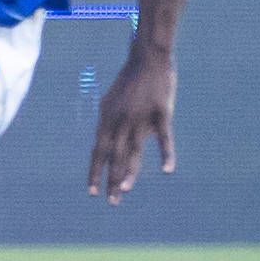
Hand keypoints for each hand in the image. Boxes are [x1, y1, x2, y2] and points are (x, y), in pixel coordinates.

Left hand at [88, 47, 176, 204]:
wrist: (148, 58)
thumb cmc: (130, 82)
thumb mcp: (112, 102)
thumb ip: (110, 125)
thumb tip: (105, 148)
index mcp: (107, 118)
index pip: (98, 151)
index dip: (95, 171)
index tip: (91, 192)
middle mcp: (120, 119)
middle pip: (115, 154)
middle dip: (111, 179)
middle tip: (111, 202)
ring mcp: (141, 116)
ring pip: (134, 149)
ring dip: (129, 171)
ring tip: (124, 190)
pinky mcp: (162, 112)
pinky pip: (164, 137)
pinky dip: (166, 154)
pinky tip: (167, 170)